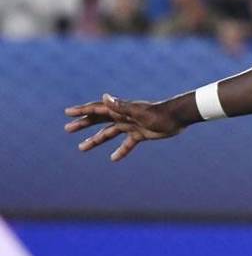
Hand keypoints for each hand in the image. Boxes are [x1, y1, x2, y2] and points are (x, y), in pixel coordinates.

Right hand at [64, 94, 187, 160]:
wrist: (178, 118)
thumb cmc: (159, 113)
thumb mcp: (138, 111)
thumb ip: (121, 106)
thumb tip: (104, 96)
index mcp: (121, 110)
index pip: (97, 109)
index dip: (82, 111)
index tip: (68, 113)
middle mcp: (124, 116)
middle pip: (99, 121)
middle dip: (84, 124)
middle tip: (68, 129)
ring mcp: (131, 125)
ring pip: (109, 133)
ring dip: (96, 140)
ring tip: (81, 148)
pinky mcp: (141, 134)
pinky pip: (127, 144)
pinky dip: (121, 150)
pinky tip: (113, 159)